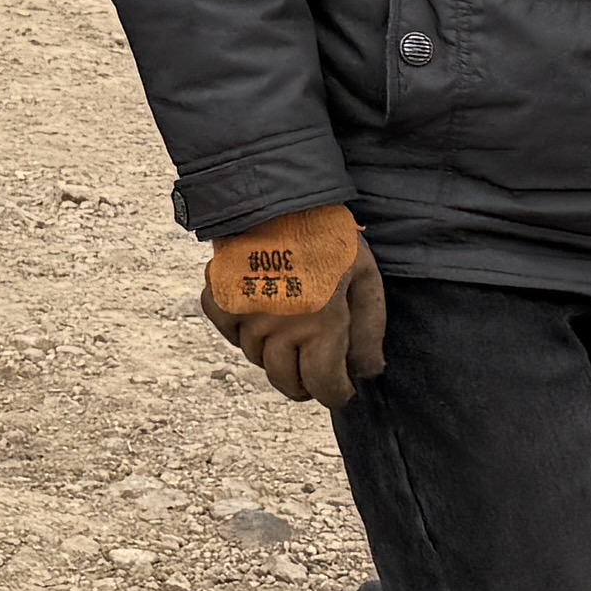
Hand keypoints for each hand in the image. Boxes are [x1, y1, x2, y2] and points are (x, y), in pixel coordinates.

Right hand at [203, 202, 385, 405]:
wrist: (280, 196)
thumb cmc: (330, 237)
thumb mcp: (366, 279)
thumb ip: (369, 330)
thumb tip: (367, 372)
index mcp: (320, 328)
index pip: (323, 388)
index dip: (337, 394)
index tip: (342, 387)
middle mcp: (279, 330)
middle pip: (287, 382)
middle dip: (306, 382)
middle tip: (316, 368)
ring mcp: (247, 315)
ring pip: (256, 357)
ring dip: (275, 354)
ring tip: (292, 333)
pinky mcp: (221, 296)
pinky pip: (226, 331)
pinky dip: (239, 331)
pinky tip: (257, 316)